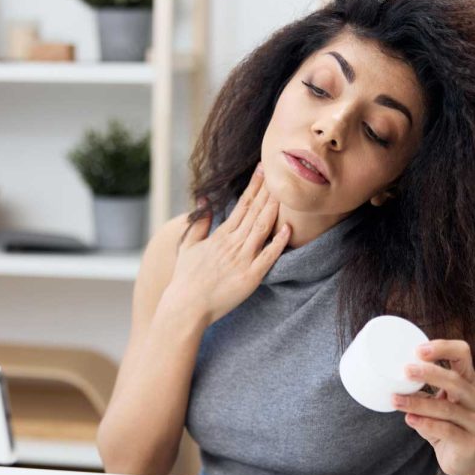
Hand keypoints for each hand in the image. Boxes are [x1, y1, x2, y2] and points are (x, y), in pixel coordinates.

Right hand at [161, 165, 290, 326]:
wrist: (186, 306)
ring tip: (287, 191)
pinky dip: (279, 243)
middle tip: (281, 169)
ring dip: (275, 209)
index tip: (263, 168)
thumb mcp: (188, 246)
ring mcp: (242, 260)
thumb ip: (199, 223)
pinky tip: (289, 228)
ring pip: (262, 228)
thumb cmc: (185, 278)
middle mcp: (232, 244)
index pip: (242, 204)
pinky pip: (268, 257)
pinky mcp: (250, 277)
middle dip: (269, 190)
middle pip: (255, 211)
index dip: (254, 185)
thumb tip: (204, 201)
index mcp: (220, 235)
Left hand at [391, 340, 474, 474]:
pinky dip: (426, 424)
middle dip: (429, 374)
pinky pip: (448, 430)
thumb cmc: (446, 424)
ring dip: (418, 403)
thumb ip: (419, 390)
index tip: (418, 350)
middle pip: (456, 380)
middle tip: (405, 370)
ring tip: (396, 400)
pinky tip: (410, 420)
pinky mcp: (470, 442)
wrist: (463, 457)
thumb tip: (389, 376)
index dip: (443, 348)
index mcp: (468, 381)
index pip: (463, 354)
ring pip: (447, 408)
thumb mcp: (434, 402)